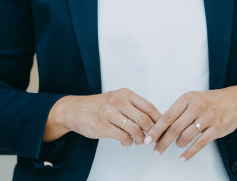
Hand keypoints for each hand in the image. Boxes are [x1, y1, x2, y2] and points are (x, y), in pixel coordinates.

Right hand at [44, 88, 161, 145]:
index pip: (150, 107)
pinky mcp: (104, 127)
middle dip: (151, 133)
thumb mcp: (117, 98)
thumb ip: (134, 106)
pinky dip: (128, 142)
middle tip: (151, 138)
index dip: (159, 120)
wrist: (74, 110)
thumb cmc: (99, 106)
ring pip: (136, 130)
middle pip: (145, 120)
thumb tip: (154, 119)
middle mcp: (119, 101)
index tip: (162, 128)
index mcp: (125, 93)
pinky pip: (124, 138)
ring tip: (138, 140)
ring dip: (140, 139)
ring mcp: (110, 114)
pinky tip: (126, 141)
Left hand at [144, 86, 236, 161]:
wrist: (236, 101)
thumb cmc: (211, 101)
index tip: (148, 139)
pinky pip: (199, 144)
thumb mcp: (194, 98)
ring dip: (178, 144)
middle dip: (163, 141)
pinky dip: (189, 153)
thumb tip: (160, 126)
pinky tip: (183, 157)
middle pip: (174, 128)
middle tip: (157, 150)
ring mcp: (208, 117)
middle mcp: (197, 106)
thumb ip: (179, 110)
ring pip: (186, 136)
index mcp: (188, 98)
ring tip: (176, 146)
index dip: (156, 129)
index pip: (167, 115)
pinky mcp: (217, 128)